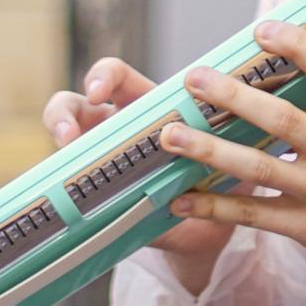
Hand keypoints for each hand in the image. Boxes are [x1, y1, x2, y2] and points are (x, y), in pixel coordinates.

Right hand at [47, 56, 227, 288]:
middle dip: (64, 112)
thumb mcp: (227, 151)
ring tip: (66, 160)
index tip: (99, 90)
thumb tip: (247, 118)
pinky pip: (73, 192)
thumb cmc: (224, 177)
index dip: (102, 77)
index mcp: (146, 108)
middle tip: (70, 133)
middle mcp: (116, 130)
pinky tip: (74, 205)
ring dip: (59, 147)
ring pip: (64, 142)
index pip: (115, 78)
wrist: (215, 229)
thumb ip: (227, 135)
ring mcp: (102, 162)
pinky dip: (67, 194)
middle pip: (74, 104)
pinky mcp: (97, 196)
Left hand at [159, 18, 305, 280]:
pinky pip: (253, 215)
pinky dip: (215, 207)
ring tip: (171, 136)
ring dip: (208, 150)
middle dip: (232, 97)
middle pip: (280, 119)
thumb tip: (298, 66)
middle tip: (194, 79)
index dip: (298, 46)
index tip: (263, 30)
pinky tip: (182, 199)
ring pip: (257, 167)